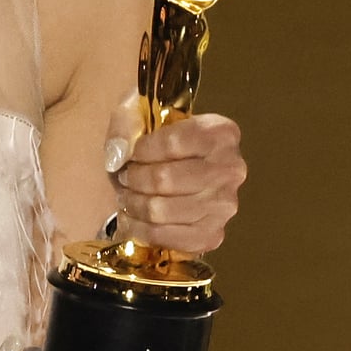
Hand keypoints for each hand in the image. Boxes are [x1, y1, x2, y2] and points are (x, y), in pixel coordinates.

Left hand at [102, 93, 245, 253]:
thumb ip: (126, 124)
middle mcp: (231, 170)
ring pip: (162, 210)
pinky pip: (167, 237)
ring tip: (126, 195)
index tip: (131, 153)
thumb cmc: (157, 138)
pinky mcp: (212, 235)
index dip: (142, 150)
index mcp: (221, 133)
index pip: (174, 142)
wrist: (173, 168)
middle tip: (124, 177)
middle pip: (166, 179)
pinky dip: (140, 230)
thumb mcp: (139, 113)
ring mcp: (224, 206)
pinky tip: (131, 217)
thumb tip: (118, 155)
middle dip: (134, 179)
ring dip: (134, 203)